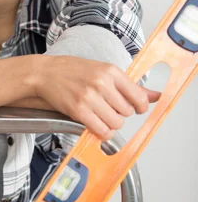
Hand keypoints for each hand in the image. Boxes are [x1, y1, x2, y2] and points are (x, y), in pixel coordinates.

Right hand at [34, 55, 160, 139]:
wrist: (45, 73)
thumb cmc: (73, 71)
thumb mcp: (103, 71)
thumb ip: (130, 86)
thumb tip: (156, 96)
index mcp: (111, 71)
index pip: (138, 97)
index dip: (139, 107)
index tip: (133, 108)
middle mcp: (102, 83)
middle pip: (126, 113)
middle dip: (119, 113)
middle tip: (107, 107)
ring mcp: (90, 97)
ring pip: (116, 123)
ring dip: (109, 123)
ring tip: (99, 114)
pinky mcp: (79, 110)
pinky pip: (101, 130)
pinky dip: (101, 131)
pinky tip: (94, 123)